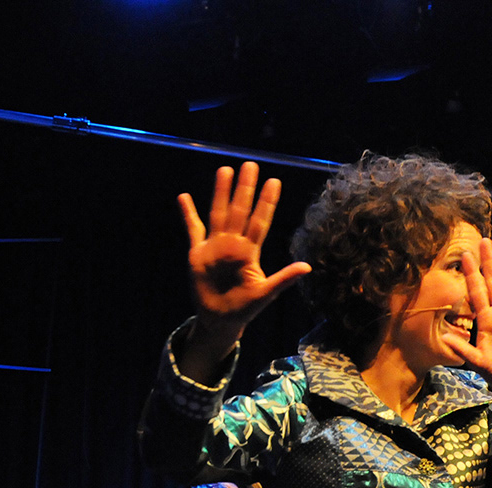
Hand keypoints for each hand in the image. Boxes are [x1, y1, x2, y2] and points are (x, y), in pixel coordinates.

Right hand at [179, 162, 310, 351]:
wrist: (220, 319)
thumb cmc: (245, 308)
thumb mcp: (265, 294)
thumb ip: (283, 279)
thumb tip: (307, 268)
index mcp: (249, 252)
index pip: (259, 221)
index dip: (266, 203)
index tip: (274, 181)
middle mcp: (233, 244)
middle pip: (240, 211)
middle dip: (245, 189)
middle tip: (250, 165)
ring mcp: (215, 246)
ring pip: (219, 213)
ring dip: (221, 192)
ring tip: (225, 170)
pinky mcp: (197, 253)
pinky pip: (193, 229)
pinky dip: (188, 214)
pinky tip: (184, 197)